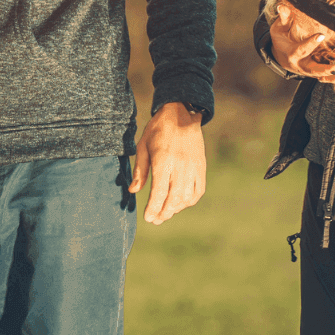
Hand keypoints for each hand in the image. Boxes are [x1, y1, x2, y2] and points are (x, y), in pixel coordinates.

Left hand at [130, 102, 205, 225]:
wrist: (181, 113)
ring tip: (165, 213)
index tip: (148, 218)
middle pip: (174, 198)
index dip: (154, 208)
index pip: (159, 192)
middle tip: (155, 220)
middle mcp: (180, 166)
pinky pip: (199, 190)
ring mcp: (193, 167)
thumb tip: (132, 191)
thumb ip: (140, 170)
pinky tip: (180, 204)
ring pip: (187, 197)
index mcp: (163, 160)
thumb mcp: (143, 146)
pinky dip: (190, 201)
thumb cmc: (158, 129)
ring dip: (176, 209)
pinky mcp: (201, 167)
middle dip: (164, 213)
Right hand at [269, 22, 334, 80]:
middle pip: (312, 70)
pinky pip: (326, 79)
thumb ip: (283, 19)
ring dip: (334, 77)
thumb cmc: (281, 40)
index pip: (301, 50)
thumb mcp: (279, 29)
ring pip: (321, 76)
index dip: (310, 43)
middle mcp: (300, 65)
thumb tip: (281, 6)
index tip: (321, 35)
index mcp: (291, 54)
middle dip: (324, 70)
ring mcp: (308, 71)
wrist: (280, 56)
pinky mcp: (315, 74)